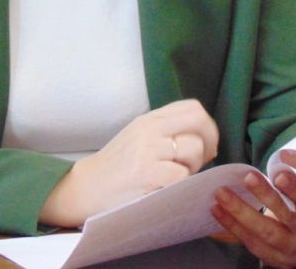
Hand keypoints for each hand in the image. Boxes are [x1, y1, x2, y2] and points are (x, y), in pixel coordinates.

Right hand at [41, 99, 218, 225]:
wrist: (86, 188)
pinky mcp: (148, 173)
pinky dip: (179, 185)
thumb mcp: (139, 139)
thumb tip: (205, 142)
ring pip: (194, 149)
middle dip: (210, 142)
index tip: (205, 145)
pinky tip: (165, 189)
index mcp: (149, 119)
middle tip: (202, 160)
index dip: (207, 127)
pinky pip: (182, 175)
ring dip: (193, 167)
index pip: (192, 108)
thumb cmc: (116, 168)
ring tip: (175, 177)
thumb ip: (167, 134)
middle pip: (199, 121)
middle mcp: (150, 129)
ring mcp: (148, 150)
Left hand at [211, 151, 295, 268]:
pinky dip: (232, 225)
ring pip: (265, 233)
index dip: (295, 189)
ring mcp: (290, 250)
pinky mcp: (273, 257)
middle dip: (266, 197)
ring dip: (240, 212)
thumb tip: (286, 156)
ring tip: (222, 193)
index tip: (279, 175)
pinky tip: (217, 210)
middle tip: (248, 178)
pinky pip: (250, 242)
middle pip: (287, 217)